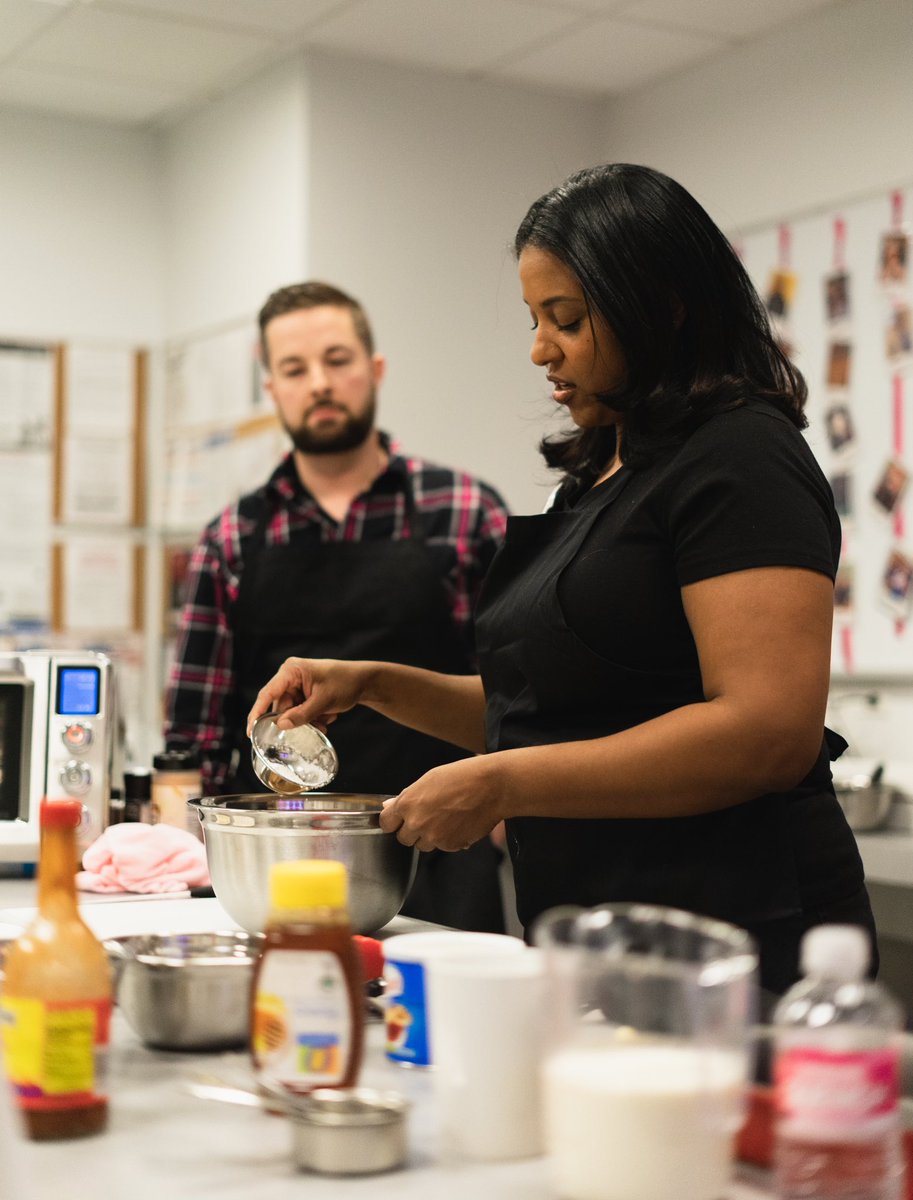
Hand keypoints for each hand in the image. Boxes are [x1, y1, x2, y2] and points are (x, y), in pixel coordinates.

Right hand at [246, 657, 369, 734]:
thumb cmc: (345, 682)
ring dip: (308, 721)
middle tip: (315, 727)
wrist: (364, 681)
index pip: (267, 694)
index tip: (251, 732)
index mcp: (291, 671)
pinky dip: (313, 718)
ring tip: (325, 721)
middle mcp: (290, 677)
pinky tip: (327, 716)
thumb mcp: (324, 701)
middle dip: (296, 721)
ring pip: (292, 713)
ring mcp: (296, 686)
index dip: (257, 714)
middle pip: (281, 707)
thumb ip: (302, 714)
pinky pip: (300, 712)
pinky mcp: (303, 694)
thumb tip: (281, 726)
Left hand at [379, 755, 502, 852]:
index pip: (386, 823)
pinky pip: (442, 847)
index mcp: (408, 803)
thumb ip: (407, 796)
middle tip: (428, 816)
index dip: (393, 821)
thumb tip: (389, 806)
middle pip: (403, 838)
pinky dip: (448, 839)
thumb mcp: (428, 779)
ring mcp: (434, 837)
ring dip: (430, 836)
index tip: (398, 820)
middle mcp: (417, 823)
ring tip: (446, 819)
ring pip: (422, 845)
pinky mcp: (450, 846)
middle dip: (412, 830)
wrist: (491, 786)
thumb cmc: (461, 777)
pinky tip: (458, 823)